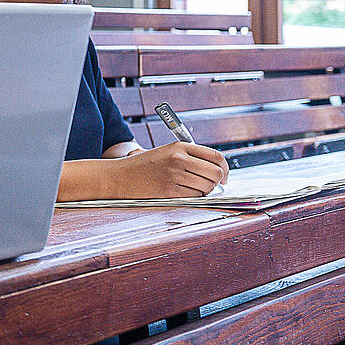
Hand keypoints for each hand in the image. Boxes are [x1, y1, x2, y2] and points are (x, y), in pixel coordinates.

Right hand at [112, 142, 228, 197]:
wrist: (119, 177)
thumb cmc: (142, 166)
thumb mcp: (165, 152)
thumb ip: (189, 157)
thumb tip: (216, 171)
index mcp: (179, 146)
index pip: (215, 156)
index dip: (225, 168)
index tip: (224, 176)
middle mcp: (179, 159)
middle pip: (215, 173)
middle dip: (217, 182)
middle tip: (210, 185)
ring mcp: (175, 176)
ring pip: (207, 187)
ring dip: (204, 191)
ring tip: (190, 188)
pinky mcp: (170, 191)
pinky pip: (195, 197)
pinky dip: (193, 197)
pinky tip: (181, 192)